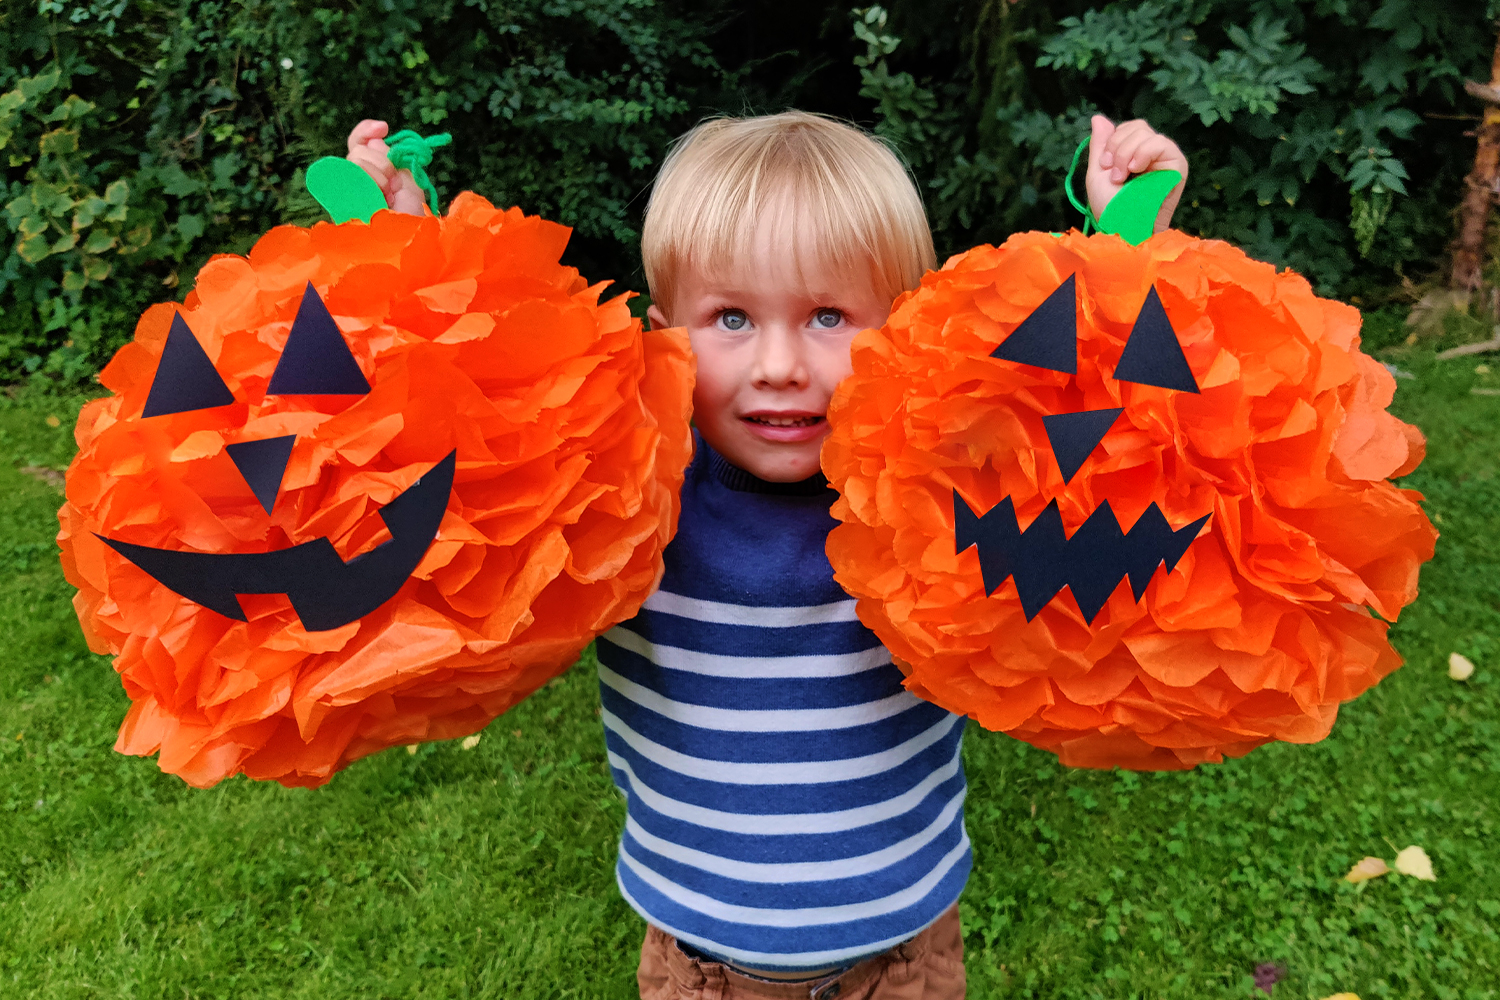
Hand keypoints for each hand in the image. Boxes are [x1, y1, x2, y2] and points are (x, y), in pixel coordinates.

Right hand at [346, 120, 426, 215]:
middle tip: (392, 184)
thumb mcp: (410, 184)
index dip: (366, 132)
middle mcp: (357, 181)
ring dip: (377, 175)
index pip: (360, 144)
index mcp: (373, 174)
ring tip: (387, 196)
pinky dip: (365, 183)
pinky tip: (376, 196)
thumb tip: (375, 142)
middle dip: (381, 162)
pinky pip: (346, 177)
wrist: (407, 244)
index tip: (382, 128)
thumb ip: (394, 160)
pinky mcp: (338, 203)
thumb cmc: (411, 219)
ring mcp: (345, 192)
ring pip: (353, 160)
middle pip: (357, 150)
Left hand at [1085, 115, 1188, 233]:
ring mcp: (1165, 159)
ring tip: (1123, 176)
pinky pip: (1161, 143)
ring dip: (1126, 153)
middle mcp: (1152, 154)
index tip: (1104, 165)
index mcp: (1134, 154)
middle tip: (1114, 174)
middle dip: (1118, 147)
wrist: (1122, 227)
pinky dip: (1144, 153)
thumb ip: (1100, 145)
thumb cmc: (1110, 208)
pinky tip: (1136, 169)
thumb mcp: (1098, 172)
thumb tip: (1098, 117)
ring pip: (1146, 133)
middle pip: (1137, 126)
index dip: (1112, 141)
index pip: (1127, 128)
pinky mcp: (1177, 166)